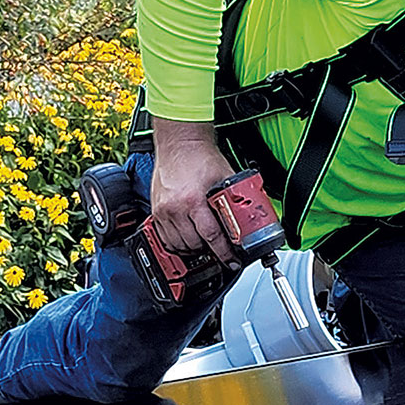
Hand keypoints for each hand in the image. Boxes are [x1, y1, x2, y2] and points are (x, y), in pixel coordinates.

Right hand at [146, 116, 239, 262]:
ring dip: (192, 249)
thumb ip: (234, 200)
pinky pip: (164, 238)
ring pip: (178, 245)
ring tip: (204, 244)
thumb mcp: (225, 178)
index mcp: (193, 200)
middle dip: (209, 251)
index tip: (230, 261)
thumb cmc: (200, 157)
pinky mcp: (156, 211)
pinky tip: (186, 239)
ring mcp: (163, 211)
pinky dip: (176, 243)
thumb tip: (248, 218)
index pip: (211, 236)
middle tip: (219, 249)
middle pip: (194, 244)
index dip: (223, 252)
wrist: (179, 144)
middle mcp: (175, 208)